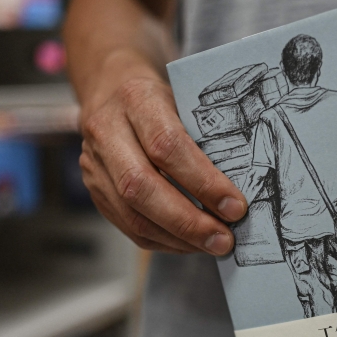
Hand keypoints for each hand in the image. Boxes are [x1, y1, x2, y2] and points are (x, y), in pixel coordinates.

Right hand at [79, 76, 247, 253]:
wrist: (110, 91)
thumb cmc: (161, 99)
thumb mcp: (185, 100)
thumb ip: (206, 137)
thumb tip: (242, 188)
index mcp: (136, 100)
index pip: (167, 146)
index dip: (203, 182)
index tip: (235, 206)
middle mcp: (107, 132)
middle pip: (141, 187)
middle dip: (188, 221)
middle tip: (224, 240)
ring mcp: (94, 165)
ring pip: (132, 214)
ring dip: (178, 238)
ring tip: (212, 245)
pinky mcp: (95, 191)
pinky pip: (128, 227)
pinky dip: (164, 241)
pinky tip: (190, 243)